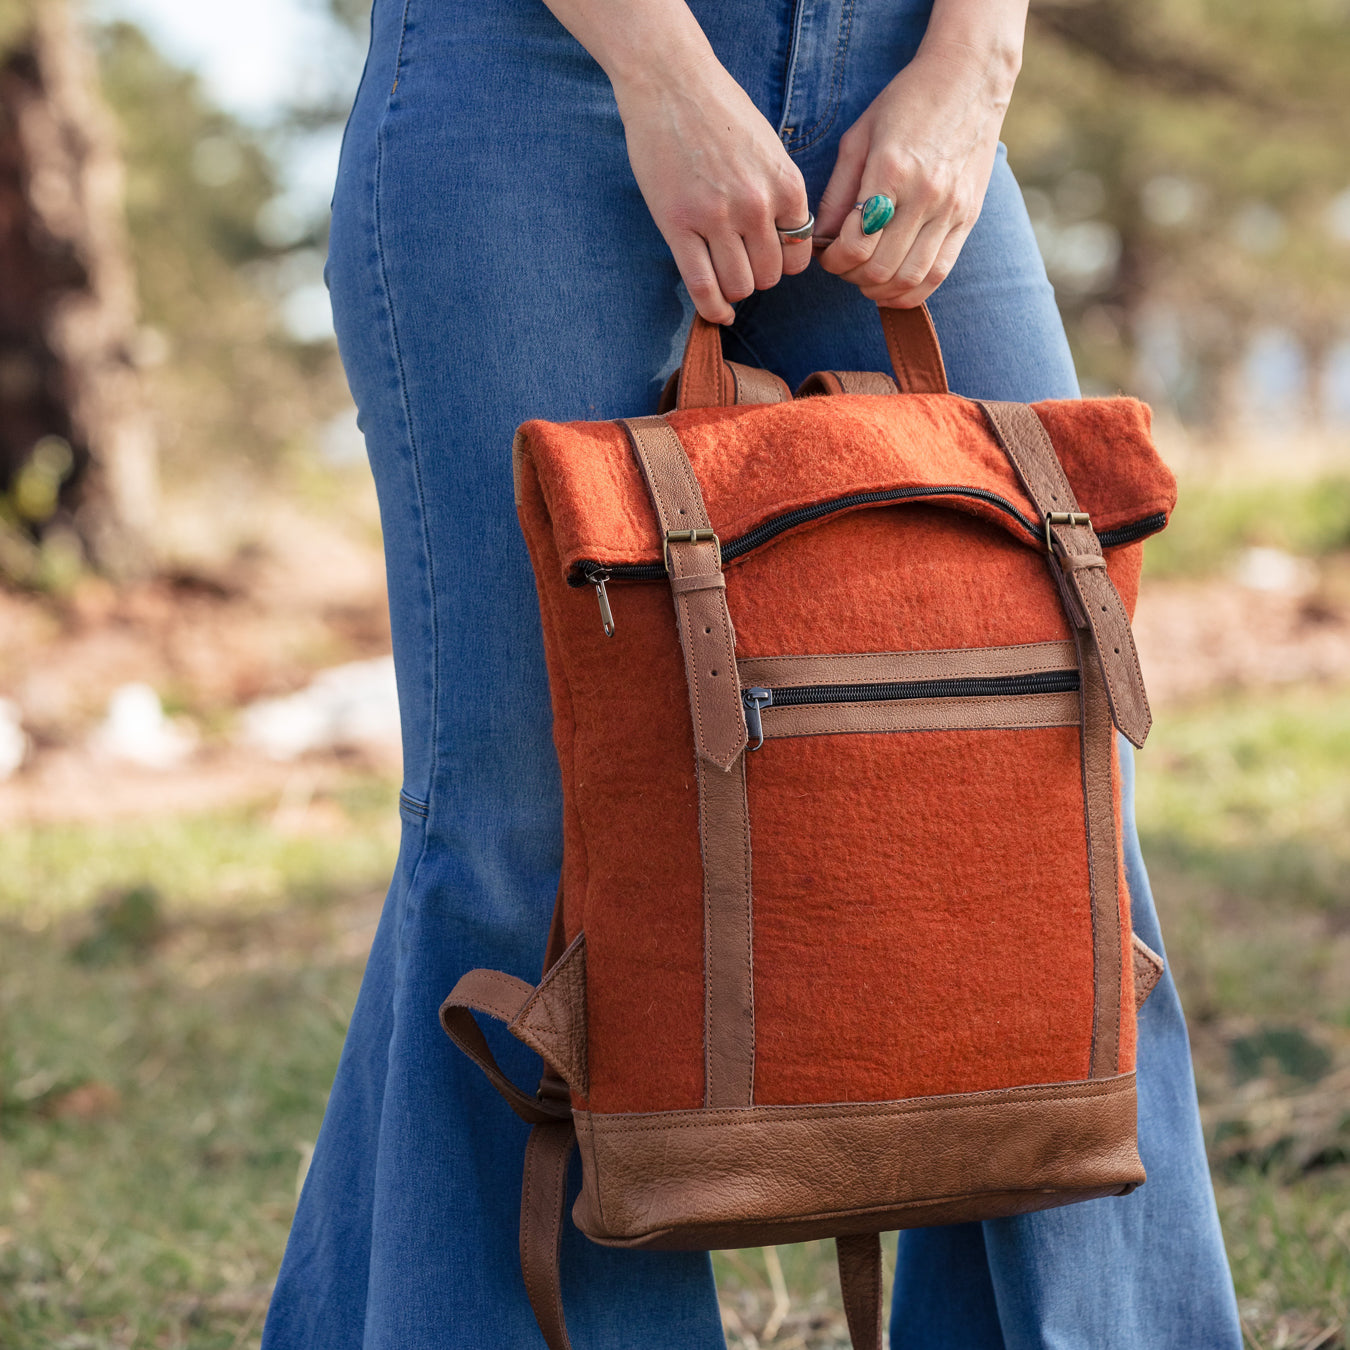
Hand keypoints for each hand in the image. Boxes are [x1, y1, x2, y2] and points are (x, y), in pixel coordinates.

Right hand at [613, 55, 812, 323]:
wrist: (671, 83)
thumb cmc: (721, 111)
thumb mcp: (769, 149)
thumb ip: (779, 194)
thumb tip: (785, 242)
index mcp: (786, 185)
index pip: (799, 255)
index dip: (784, 264)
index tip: (767, 258)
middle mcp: (756, 205)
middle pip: (769, 277)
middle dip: (757, 278)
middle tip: (740, 266)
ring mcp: (716, 218)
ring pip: (738, 286)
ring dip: (733, 291)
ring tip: (723, 277)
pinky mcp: (679, 225)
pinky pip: (703, 286)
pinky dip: (712, 308)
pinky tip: (716, 314)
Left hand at [815, 40, 1017, 307]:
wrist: (970, 77)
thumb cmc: (907, 102)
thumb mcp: (860, 137)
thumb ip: (838, 192)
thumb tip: (820, 239)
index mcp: (892, 171)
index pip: (856, 244)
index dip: (833, 261)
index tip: (827, 254)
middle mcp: (925, 195)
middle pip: (881, 269)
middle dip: (852, 276)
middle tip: (843, 265)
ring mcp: (951, 209)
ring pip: (910, 278)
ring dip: (880, 290)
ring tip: (865, 278)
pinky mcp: (968, 218)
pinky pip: (940, 273)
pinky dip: (912, 291)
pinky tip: (893, 287)